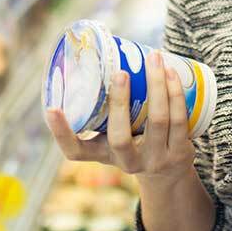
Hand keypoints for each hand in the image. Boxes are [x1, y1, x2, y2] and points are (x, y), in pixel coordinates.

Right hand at [45, 50, 194, 185]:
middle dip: (119, 102)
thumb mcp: (113, 134)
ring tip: (153, 59)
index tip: (51, 108)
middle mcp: (127, 162)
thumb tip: (96, 55)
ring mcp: (155, 160)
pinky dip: (175, 93)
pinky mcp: (180, 153)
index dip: (61, 132)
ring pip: (157, 120)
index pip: (75, 151)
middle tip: (119, 72)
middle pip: (119, 137)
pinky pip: (179, 120)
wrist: (169, 174)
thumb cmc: (133, 142)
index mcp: (103, 154)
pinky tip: (172, 73)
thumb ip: (101, 108)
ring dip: (156, 85)